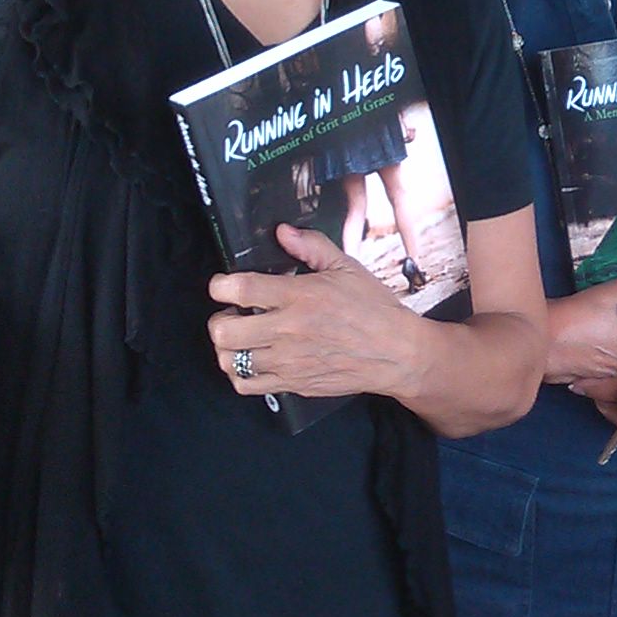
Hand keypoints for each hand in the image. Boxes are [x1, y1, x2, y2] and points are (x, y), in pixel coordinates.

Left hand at [207, 225, 417, 398]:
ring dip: (228, 347)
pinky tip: (252, 360)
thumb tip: (282, 232)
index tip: (223, 285)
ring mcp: (288, 361)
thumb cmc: (374, 309)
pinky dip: (239, 373)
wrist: (396, 354)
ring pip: (229, 360)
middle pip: (224, 330)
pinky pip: (245, 385)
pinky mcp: (293, 384)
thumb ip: (312, 246)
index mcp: (300, 296)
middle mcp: (289, 330)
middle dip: (219, 318)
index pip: (240, 289)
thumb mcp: (347, 267)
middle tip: (233, 314)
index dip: (220, 285)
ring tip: (242, 338)